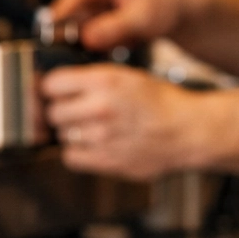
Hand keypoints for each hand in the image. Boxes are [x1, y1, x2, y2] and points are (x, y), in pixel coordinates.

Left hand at [42, 65, 204, 179]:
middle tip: (78, 111)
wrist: (188, 131)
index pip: (50, 84)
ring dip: (71, 132)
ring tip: (94, 128)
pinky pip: (70, 157)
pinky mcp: (105, 160)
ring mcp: (101, 136)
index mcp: (105, 81)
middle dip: (61, 111)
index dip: (51, 88)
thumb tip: (52, 85)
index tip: (55, 92)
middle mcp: (100, 107)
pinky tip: (92, 145)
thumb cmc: (160, 103)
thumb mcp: (125, 76)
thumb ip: (90, 79)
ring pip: (61, 134)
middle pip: (52, 112)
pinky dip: (77, 152)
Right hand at [47, 0, 189, 51]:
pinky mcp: (91, 1)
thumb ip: (112, 29)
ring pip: (78, 20)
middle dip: (87, 29)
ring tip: (124, 33)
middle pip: (72, 9)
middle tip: (114, 40)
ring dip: (95, 32)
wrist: (173, 7)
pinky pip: (85, 23)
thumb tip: (85, 38)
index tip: (46, 31)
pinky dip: (99, 31)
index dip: (59, 14)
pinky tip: (119, 31)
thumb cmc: (162, 7)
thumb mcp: (140, 20)